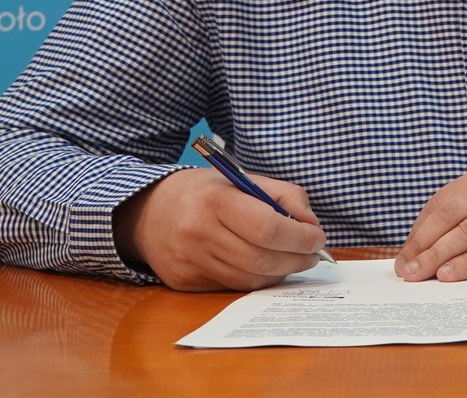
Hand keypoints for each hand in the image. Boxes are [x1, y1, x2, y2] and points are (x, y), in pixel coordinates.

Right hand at [115, 167, 326, 290]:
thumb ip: (285, 196)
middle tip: (313, 254)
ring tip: (295, 260)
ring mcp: (188, 262)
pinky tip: (267, 267)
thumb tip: (311, 225)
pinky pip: (231, 287)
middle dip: (296, 259)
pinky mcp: (183, 282)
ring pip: (248, 278)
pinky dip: (256, 279)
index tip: (318, 237)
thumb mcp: (244, 179)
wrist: (148, 212)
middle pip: (260, 258)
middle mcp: (197, 233)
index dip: (299, 236)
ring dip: (280, 273)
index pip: (267, 227)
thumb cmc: (206, 193)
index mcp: (215, 201)